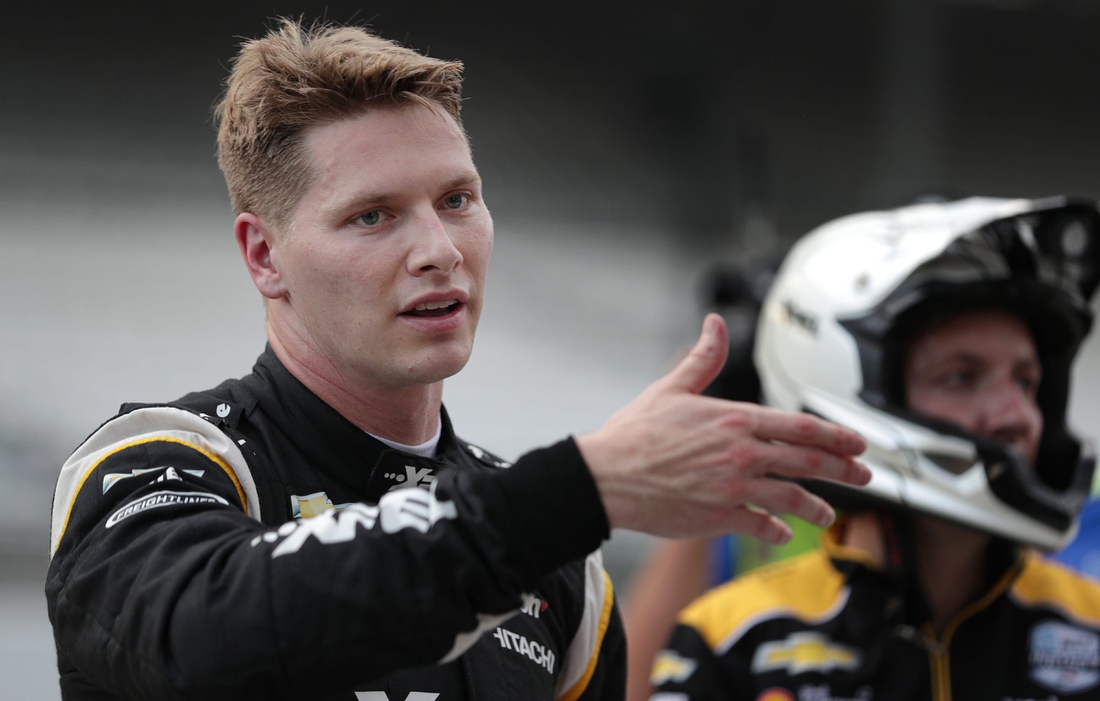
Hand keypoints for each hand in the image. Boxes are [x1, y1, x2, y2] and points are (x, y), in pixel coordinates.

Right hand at [575, 313, 869, 543]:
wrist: (607, 477)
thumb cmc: (634, 434)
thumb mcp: (672, 388)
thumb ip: (703, 358)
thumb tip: (715, 323)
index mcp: (735, 419)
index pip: (800, 426)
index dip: (836, 436)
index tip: (858, 444)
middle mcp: (742, 454)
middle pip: (808, 462)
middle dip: (844, 470)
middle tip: (864, 476)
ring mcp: (734, 488)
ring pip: (792, 498)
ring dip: (816, 507)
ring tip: (827, 513)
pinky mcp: (720, 517)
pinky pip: (761, 526)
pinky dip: (776, 530)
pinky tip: (782, 531)